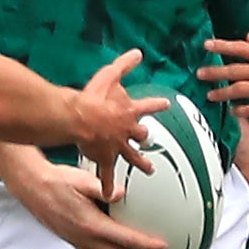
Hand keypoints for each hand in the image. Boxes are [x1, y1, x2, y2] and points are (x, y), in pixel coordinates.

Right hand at [0, 153, 165, 248]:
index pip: (123, 238)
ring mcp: (78, 242)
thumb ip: (102, 188)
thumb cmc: (55, 182)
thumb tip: (121, 193)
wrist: (32, 187)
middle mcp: (84, 238)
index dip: (144, 244)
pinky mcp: (74, 241)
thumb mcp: (81, 180)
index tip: (161, 247)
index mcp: (90, 224)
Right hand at [67, 49, 166, 185]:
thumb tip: (138, 53)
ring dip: (140, 163)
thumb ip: (125, 65)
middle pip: (142, 135)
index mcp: (129, 111)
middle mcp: (127, 130)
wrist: (81, 118)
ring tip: (149, 170)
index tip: (166, 104)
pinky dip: (108, 185)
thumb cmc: (94, 97)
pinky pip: (107, 175)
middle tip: (150, 141)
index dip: (157, 105)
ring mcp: (117, 146)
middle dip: (146, 138)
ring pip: (132, 157)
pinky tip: (109, 196)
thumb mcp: (111, 75)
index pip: (148, 106)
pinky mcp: (105, 158)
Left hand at [200, 35, 248, 123]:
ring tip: (210, 95)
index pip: (242, 48)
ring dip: (223, 93)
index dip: (222, 46)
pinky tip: (232, 111)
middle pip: (237, 70)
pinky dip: (240, 110)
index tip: (206, 46)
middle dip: (215, 72)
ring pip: (241, 90)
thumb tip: (247, 38)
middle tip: (199, 74)